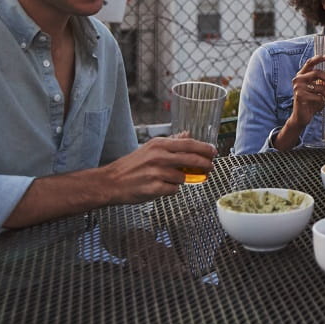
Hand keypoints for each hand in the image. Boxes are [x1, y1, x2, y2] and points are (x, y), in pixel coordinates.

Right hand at [99, 136, 215, 204]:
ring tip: (169, 179)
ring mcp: (157, 173)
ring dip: (182, 180)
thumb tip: (187, 134)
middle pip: (192, 159)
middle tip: (210, 167)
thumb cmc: (131, 166)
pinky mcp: (154, 188)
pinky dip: (171, 190)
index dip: (204, 148)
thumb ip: (171, 142)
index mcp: (159, 145)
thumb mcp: (150, 148)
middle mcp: (159, 157)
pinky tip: (161, 187)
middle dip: (205, 164)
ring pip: (183, 177)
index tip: (214, 151)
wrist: (110, 182)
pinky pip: (174, 190)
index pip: (189, 144)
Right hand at [289, 54, 324, 126]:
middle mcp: (298, 79)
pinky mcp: (300, 96)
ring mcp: (298, 87)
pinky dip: (324, 101)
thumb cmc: (312, 101)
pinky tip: (324, 104)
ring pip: (320, 87)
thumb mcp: (322, 87)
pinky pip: (318, 96)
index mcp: (302, 75)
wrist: (302, 116)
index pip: (309, 62)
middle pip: (318, 73)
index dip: (318, 58)